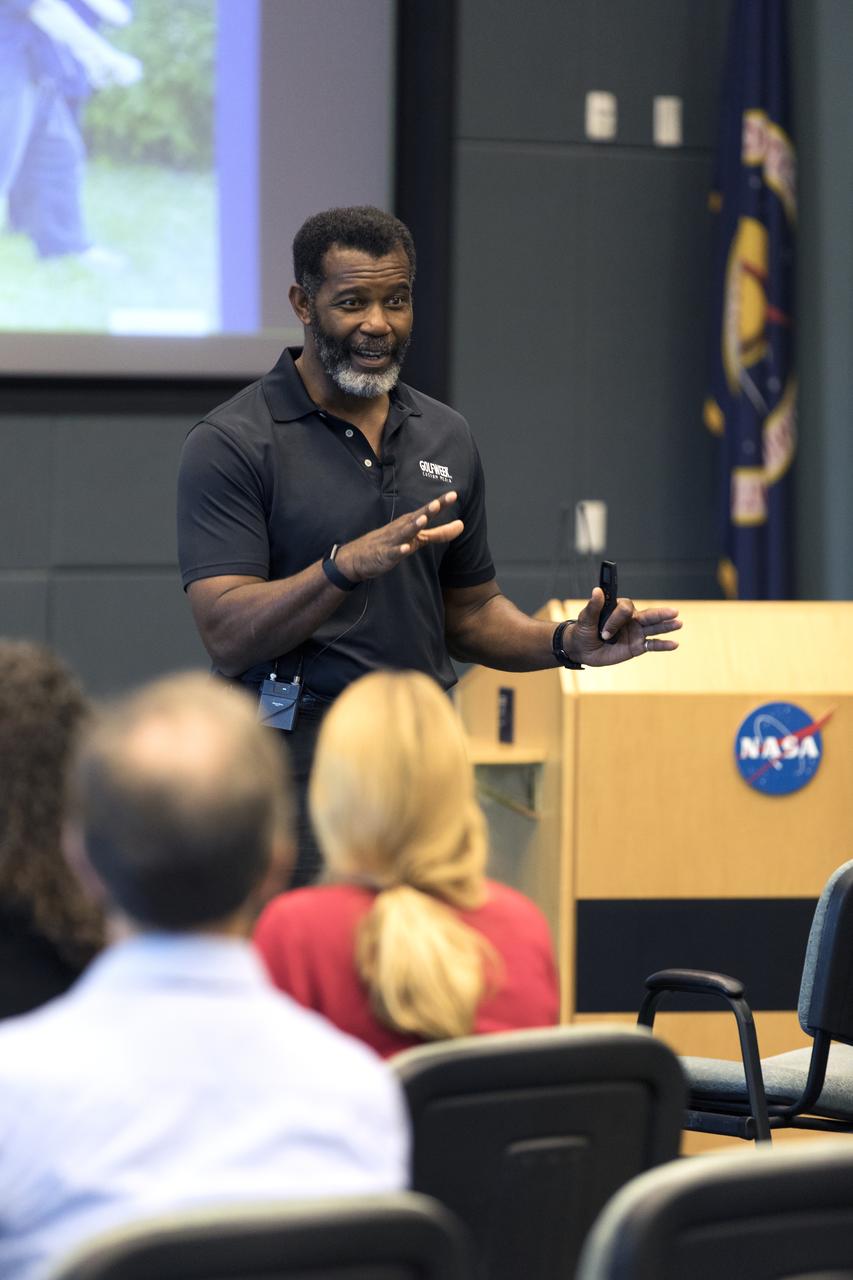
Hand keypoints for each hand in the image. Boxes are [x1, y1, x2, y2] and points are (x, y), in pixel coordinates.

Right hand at [334, 492, 462, 582]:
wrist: (358, 557)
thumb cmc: (391, 543)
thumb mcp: (418, 538)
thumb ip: (440, 533)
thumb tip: (462, 525)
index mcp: (411, 522)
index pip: (428, 511)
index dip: (441, 504)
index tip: (454, 494)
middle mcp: (402, 528)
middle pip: (417, 517)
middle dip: (427, 510)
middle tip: (438, 502)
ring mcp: (392, 541)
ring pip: (404, 532)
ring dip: (413, 525)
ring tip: (423, 519)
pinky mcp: (384, 555)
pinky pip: (393, 552)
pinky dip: (400, 550)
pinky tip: (407, 548)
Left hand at [563, 588, 680, 666]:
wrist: (582, 648)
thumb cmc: (583, 630)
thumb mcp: (585, 618)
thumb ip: (594, 606)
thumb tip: (597, 590)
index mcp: (620, 608)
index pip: (626, 610)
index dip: (616, 620)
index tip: (604, 632)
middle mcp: (631, 619)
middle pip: (648, 614)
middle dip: (661, 613)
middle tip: (674, 611)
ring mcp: (636, 633)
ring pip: (654, 628)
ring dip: (666, 626)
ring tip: (679, 623)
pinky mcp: (637, 647)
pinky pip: (652, 645)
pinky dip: (663, 645)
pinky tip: (675, 644)